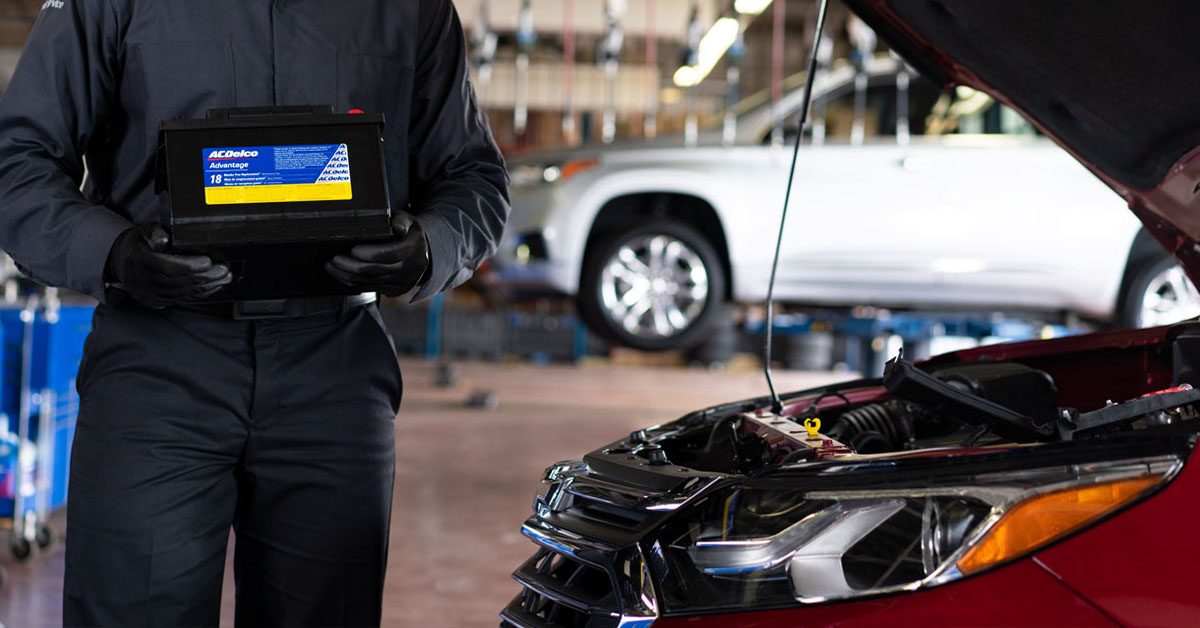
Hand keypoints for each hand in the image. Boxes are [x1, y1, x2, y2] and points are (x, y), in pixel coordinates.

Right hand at [105, 223, 231, 307]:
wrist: (123, 262)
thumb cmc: (139, 244)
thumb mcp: (144, 231)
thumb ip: (155, 232)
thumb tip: (163, 239)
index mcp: (140, 261)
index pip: (168, 267)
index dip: (191, 266)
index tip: (208, 261)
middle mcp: (144, 280)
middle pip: (180, 282)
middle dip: (206, 277)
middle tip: (224, 270)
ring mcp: (150, 294)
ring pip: (183, 293)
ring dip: (207, 287)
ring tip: (224, 278)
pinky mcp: (157, 301)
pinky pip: (181, 300)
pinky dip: (200, 294)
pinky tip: (212, 287)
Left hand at [326, 211, 430, 296]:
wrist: (422, 256)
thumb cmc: (410, 235)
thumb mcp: (410, 222)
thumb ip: (401, 220)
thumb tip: (395, 225)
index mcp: (412, 251)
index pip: (387, 255)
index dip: (368, 253)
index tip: (352, 249)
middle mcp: (407, 270)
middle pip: (373, 270)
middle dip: (349, 266)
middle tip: (333, 259)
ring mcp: (400, 283)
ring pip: (368, 282)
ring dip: (346, 275)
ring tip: (332, 266)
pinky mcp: (393, 291)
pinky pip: (369, 288)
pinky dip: (353, 282)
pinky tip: (342, 275)